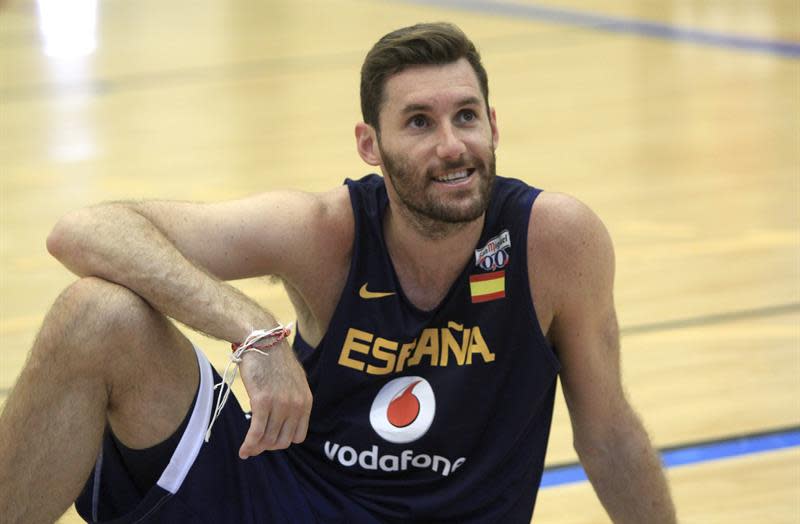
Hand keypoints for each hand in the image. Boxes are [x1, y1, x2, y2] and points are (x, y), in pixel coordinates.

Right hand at [237, 341, 312, 457]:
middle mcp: (296, 405)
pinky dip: (249, 445)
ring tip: (247, 449)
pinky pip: (256, 432)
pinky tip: (243, 450)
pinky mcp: (262, 401)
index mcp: (306, 401)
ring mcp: (280, 404)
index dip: (283, 441)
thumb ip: (293, 400)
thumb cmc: (274, 359)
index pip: (298, 436)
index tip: (271, 439)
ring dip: (257, 447)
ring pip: (268, 439)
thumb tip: (283, 421)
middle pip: (283, 441)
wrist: (262, 340)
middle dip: (268, 446)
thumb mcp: (293, 381)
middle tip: (256, 445)